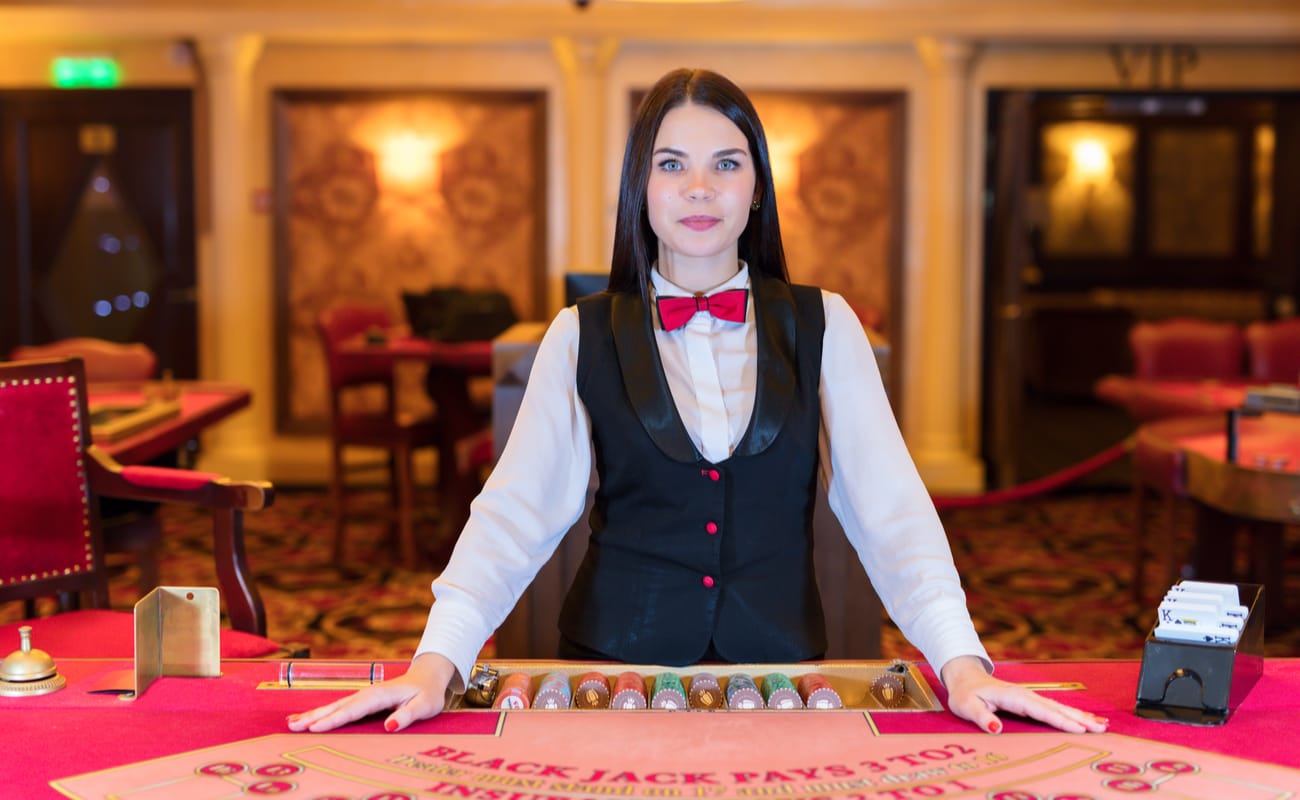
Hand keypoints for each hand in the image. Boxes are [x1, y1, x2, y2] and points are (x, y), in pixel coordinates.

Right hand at [287, 652, 456, 732]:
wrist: (427, 675)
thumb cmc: (428, 693)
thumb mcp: (425, 706)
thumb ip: (408, 715)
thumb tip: (389, 726)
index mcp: (381, 694)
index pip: (354, 709)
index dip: (334, 719)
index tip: (315, 728)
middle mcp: (368, 693)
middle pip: (338, 706)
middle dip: (315, 716)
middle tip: (292, 726)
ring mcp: (363, 695)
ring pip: (335, 706)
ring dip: (313, 714)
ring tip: (291, 723)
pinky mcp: (362, 700)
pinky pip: (339, 707)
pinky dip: (322, 713)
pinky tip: (308, 719)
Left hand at [940, 656, 1108, 733]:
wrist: (965, 678)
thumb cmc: (965, 694)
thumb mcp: (966, 706)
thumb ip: (981, 717)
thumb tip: (996, 729)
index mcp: (1012, 696)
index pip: (1040, 710)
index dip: (1060, 720)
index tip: (1079, 729)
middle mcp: (1025, 695)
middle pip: (1056, 708)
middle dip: (1079, 719)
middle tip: (1101, 729)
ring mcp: (1029, 697)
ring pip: (1059, 708)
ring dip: (1080, 716)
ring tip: (1102, 725)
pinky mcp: (1031, 701)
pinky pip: (1054, 708)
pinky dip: (1071, 714)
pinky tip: (1086, 719)